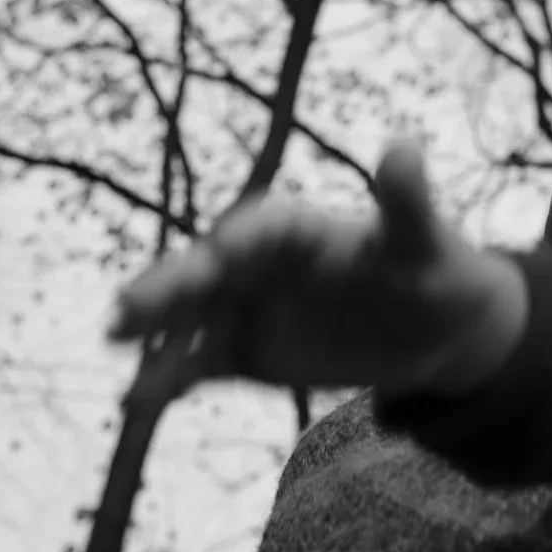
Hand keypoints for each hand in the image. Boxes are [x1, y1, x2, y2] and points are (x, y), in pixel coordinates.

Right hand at [111, 143, 525, 395]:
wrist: (436, 330)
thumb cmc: (433, 270)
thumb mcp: (424, 242)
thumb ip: (406, 203)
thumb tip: (404, 148)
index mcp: (300, 228)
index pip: (265, 228)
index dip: (245, 238)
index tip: (226, 251)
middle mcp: (261, 263)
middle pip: (209, 270)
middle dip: (172, 285)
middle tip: (131, 307)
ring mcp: (247, 307)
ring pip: (191, 315)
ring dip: (154, 328)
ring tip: (116, 341)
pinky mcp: (244, 352)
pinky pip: (199, 364)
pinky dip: (168, 381)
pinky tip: (136, 403)